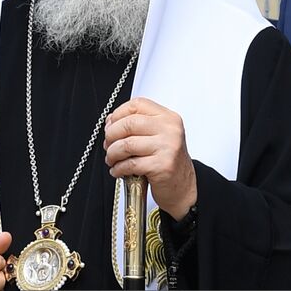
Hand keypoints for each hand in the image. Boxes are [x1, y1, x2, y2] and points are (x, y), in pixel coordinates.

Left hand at [103, 98, 196, 218]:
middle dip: (111, 135)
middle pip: (129, 123)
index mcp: (168, 117)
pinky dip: (118, 168)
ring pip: (127, 144)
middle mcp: (170, 129)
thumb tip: (110, 122)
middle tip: (108, 145)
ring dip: (112, 154)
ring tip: (111, 159)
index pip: (137, 104)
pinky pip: (131, 164)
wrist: (183, 186)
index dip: (118, 114)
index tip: (110, 125)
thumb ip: (137, 125)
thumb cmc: (166, 161)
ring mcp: (168, 147)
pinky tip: (117, 171)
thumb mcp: (157, 136)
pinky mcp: (163, 166)